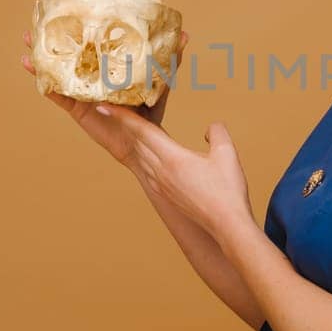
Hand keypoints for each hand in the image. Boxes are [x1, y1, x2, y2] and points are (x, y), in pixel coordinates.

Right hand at [20, 27, 187, 165]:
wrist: (142, 144)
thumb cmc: (151, 113)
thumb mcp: (160, 82)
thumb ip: (170, 60)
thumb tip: (184, 35)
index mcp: (109, 69)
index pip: (93, 45)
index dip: (80, 30)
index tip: (68, 10)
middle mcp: (93, 77)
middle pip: (70, 54)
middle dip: (54, 39)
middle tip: (40, 22)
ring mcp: (83, 91)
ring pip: (58, 70)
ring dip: (42, 55)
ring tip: (28, 40)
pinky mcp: (77, 107)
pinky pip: (56, 92)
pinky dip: (42, 79)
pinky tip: (30, 65)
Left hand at [99, 108, 253, 241]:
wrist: (226, 224)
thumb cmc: (227, 190)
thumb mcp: (226, 153)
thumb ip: (216, 132)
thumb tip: (210, 128)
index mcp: (172, 158)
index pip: (141, 131)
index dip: (122, 116)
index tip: (104, 107)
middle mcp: (160, 171)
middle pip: (136, 141)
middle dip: (123, 124)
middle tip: (112, 109)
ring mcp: (160, 184)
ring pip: (139, 156)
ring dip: (131, 140)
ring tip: (128, 128)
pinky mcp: (164, 193)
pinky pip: (146, 169)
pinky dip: (141, 156)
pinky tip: (146, 154)